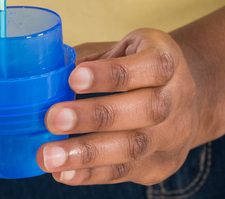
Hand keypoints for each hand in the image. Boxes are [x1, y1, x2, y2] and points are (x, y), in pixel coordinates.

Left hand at [36, 29, 199, 184]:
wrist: (181, 99)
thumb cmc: (135, 68)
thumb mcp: (119, 51)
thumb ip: (87, 59)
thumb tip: (42, 74)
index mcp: (166, 59)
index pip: (149, 66)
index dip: (112, 74)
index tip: (74, 78)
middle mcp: (178, 96)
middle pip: (146, 109)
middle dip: (96, 116)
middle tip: (53, 119)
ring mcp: (174, 134)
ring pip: (136, 146)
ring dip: (88, 153)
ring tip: (49, 157)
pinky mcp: (162, 163)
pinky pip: (126, 171)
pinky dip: (91, 173)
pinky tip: (63, 173)